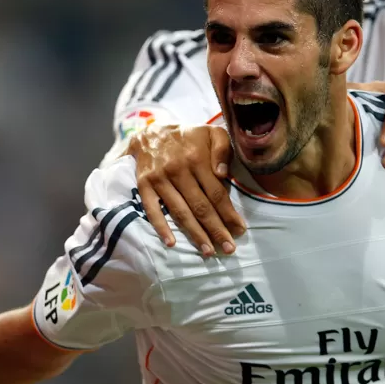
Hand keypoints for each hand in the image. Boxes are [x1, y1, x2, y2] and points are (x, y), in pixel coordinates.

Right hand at [126, 124, 244, 255]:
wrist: (151, 132)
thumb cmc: (189, 137)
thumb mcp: (211, 133)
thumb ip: (222, 148)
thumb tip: (223, 174)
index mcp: (197, 159)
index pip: (216, 193)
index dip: (229, 214)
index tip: (240, 230)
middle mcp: (179, 170)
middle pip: (200, 207)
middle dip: (216, 230)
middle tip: (228, 248)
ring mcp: (160, 179)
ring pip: (180, 211)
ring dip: (194, 234)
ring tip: (208, 251)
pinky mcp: (144, 184)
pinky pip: (152, 209)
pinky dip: (161, 227)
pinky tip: (171, 243)